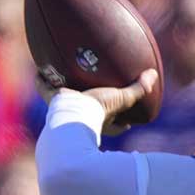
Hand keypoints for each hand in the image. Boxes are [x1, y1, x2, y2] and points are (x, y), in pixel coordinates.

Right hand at [36, 69, 157, 135]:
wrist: (72, 115)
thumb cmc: (98, 111)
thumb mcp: (121, 99)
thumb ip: (138, 89)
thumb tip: (153, 74)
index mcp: (103, 122)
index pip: (115, 125)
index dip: (121, 124)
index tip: (128, 122)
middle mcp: (84, 119)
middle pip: (89, 112)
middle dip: (92, 105)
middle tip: (96, 94)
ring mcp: (66, 110)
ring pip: (67, 101)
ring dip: (67, 92)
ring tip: (67, 78)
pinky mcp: (52, 100)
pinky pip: (45, 88)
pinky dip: (42, 79)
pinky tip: (41, 68)